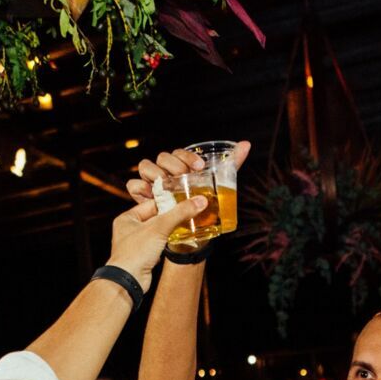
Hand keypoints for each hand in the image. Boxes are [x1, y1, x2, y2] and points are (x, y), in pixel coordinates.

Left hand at [107, 191, 210, 287]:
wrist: (129, 281)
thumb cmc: (134, 253)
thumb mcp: (159, 228)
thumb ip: (180, 213)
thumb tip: (198, 201)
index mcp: (127, 218)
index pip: (151, 204)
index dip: (168, 203)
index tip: (184, 201)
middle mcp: (129, 230)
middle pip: (156, 218)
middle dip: (171, 217)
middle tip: (188, 213)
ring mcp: (136, 244)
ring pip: (158, 232)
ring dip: (170, 230)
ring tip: (185, 226)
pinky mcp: (143, 256)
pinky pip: (158, 244)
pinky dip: (167, 242)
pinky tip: (176, 241)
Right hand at [124, 141, 252, 203]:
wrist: (194, 235)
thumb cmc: (205, 206)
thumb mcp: (220, 185)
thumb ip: (232, 164)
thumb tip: (246, 144)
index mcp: (181, 166)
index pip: (179, 153)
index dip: (187, 157)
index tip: (200, 167)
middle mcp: (165, 171)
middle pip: (162, 157)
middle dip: (173, 164)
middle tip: (185, 177)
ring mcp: (152, 182)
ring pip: (145, 166)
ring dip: (155, 172)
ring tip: (166, 183)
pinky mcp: (142, 197)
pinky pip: (133, 185)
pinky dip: (139, 187)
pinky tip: (151, 194)